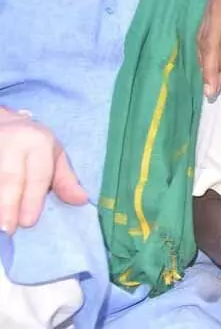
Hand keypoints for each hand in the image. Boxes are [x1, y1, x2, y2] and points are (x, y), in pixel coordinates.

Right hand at [0, 108, 87, 233]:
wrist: (3, 122)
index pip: (37, 174)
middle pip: (10, 177)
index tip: (27, 223)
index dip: (32, 199)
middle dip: (9, 205)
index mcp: (38, 142)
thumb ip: (65, 180)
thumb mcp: (53, 155)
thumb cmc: (32, 143)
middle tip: (7, 229)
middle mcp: (13, 140)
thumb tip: (82, 200)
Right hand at [197, 0, 220, 95]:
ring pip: (202, 40)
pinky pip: (201, 32)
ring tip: (206, 85)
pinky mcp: (208, 7)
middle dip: (209, 69)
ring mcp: (209, 7)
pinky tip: (203, 64)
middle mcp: (216, 7)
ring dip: (203, 63)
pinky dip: (201, 51)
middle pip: (210, 44)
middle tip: (211, 92)